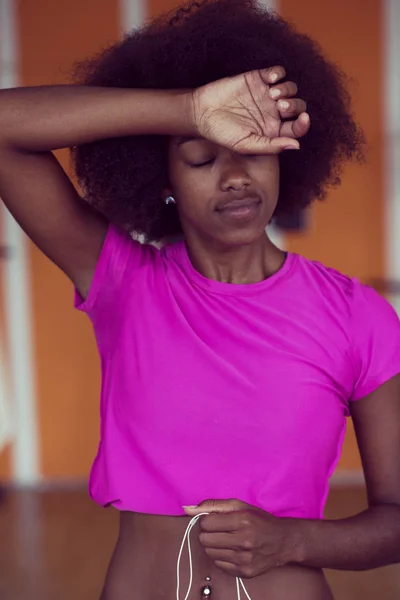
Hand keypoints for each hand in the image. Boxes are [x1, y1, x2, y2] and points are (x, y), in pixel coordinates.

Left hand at [183, 498, 302, 577]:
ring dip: (213, 546)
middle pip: (205, 540)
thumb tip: (187, 509)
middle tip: (219, 530)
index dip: (207, 520)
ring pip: (209, 553)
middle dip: (208, 533)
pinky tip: (232, 550)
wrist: (284, 541)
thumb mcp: (240, 506)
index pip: (206, 523)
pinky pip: (219, 565)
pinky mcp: (245, 573)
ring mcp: (244, 559)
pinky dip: (221, 557)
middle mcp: (244, 541)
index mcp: (242, 520)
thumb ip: (213, 505)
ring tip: (226, 540)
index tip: (215, 520)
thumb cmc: (259, 520)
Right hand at [190, 67, 309, 154]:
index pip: (296, 128)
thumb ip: (270, 146)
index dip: (304, 124)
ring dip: (287, 89)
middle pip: (298, 106)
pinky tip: (269, 79)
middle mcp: (273, 113)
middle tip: (280, 106)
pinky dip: (278, 73)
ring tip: (272, 94)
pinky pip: (278, 72)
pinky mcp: (258, 78)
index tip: (304, 119)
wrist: (202, 112)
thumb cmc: (222, 133)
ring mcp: (266, 94)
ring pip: (291, 88)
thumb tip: (296, 146)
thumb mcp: (246, 145)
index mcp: (273, 130)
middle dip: (295, 105)